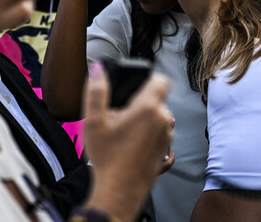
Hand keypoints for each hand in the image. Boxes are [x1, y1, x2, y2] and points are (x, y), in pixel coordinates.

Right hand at [83, 62, 173, 219]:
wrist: (118, 191)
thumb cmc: (107, 158)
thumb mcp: (94, 121)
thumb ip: (96, 91)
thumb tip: (98, 68)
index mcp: (148, 108)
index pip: (161, 80)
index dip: (149, 79)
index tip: (136, 87)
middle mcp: (163, 120)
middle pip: (157, 101)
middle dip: (140, 104)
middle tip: (121, 117)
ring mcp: (167, 137)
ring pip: (159, 119)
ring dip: (146, 122)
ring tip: (125, 134)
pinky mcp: (166, 151)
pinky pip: (160, 136)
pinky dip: (149, 137)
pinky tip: (132, 146)